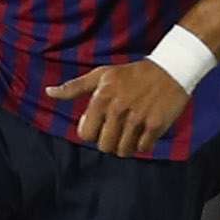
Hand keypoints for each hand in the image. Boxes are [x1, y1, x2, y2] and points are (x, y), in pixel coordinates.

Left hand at [45, 60, 192, 157]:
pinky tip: (145, 131)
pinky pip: (143, 148)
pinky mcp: (156, 125)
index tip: (102, 124)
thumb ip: (74, 87)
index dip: (93, 132)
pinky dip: (143, 144)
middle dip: (110, 142)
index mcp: (102, 98)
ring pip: (123, 151)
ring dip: (126, 146)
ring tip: (131, 132)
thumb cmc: (132, 73)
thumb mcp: (101, 75)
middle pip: (104, 146)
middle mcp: (118, 109)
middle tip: (118, 130)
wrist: (170, 69)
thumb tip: (49, 92)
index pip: (86, 134)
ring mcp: (138, 118)